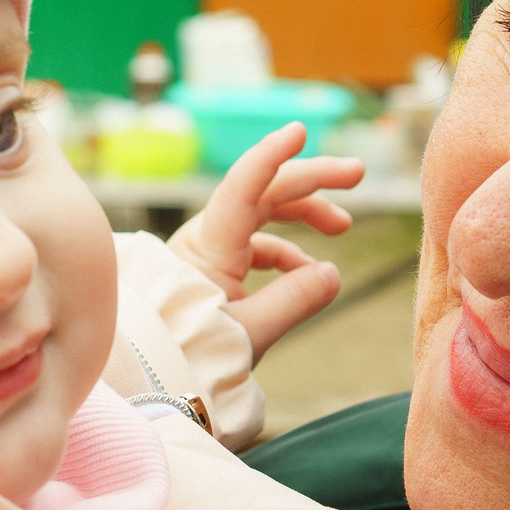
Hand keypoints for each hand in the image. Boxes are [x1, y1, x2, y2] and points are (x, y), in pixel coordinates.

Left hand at [170, 123, 365, 357]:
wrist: (152, 380)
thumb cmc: (193, 355)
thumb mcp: (249, 333)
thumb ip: (294, 301)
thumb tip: (331, 273)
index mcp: (210, 247)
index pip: (243, 187)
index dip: (271, 155)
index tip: (300, 130)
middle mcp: (207, 239)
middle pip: (263, 192)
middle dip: (312, 180)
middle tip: (358, 173)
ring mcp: (209, 251)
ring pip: (262, 216)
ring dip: (303, 214)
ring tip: (342, 228)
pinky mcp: (213, 268)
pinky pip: (255, 246)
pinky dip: (287, 253)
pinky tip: (311, 273)